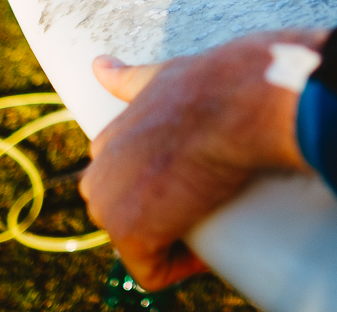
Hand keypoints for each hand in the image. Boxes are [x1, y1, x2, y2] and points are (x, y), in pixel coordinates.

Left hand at [80, 29, 326, 290]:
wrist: (238, 101)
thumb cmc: (212, 85)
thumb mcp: (159, 77)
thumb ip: (127, 77)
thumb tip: (98, 65)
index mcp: (107, 138)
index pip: (123, 179)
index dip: (162, 189)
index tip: (198, 186)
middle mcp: (98, 171)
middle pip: (128, 213)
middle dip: (165, 217)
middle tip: (209, 204)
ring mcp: (110, 204)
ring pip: (138, 242)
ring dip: (172, 243)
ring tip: (211, 223)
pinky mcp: (132, 234)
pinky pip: (151, 272)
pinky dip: (180, 269)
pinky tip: (207, 253)